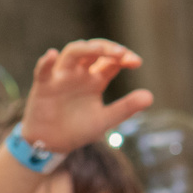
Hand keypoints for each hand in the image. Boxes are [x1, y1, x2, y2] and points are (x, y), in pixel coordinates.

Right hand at [19, 41, 153, 154]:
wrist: (51, 144)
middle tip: (121, 53)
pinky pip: (42, 71)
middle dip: (107, 48)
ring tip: (97, 49)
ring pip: (71, 54)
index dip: (124, 57)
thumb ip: (126, 108)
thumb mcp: (105, 120)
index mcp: (95, 79)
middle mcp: (79, 73)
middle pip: (93, 50)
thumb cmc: (78, 129)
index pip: (111, 61)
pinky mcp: (43, 86)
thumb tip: (150, 96)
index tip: (136, 62)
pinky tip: (51, 55)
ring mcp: (60, 77)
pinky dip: (45, 62)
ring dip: (84, 48)